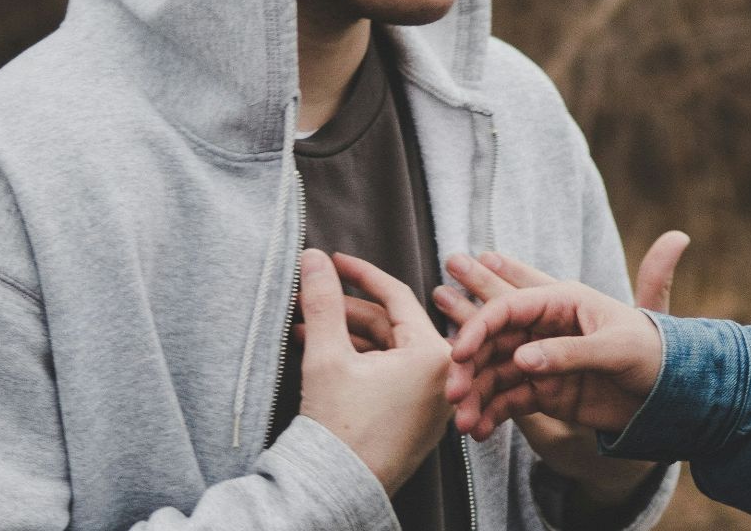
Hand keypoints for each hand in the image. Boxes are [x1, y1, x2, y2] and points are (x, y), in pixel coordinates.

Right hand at [298, 249, 452, 493]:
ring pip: (389, 349)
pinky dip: (361, 360)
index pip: (397, 296)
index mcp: (434, 355)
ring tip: (305, 324)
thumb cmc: (338, 428)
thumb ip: (322, 302)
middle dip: (346, 309)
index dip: (360, 273)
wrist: (337, 491)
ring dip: (348, 335)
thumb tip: (312, 258)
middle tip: (310, 295)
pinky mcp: (420, 416)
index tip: (333, 259)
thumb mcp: (326, 356)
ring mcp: (435, 398)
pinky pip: (392, 374)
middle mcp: (445, 374)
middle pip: (392, 324)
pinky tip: (322, 349)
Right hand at [438, 232, 687, 444]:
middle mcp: (545, 328)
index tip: (461, 355)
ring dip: (475, 396)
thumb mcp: (616, 350)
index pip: (511, 308)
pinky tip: (479, 431)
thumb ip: (569, 353)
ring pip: (494, 374)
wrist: (672, 394)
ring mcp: (542, 360)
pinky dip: (491, 415)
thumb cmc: (652, 354)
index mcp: (563, 302)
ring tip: (464, 424)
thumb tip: (522, 359)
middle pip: (493, 341)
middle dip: (467, 366)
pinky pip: (509, 400)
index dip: (481, 327)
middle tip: (453, 393)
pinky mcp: (544, 390)